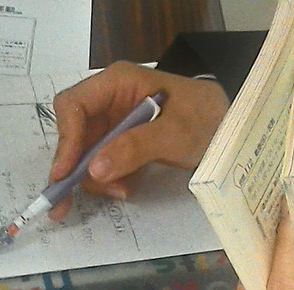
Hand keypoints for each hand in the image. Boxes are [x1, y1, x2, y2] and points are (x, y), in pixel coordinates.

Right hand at [48, 61, 229, 218]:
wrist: (229, 125)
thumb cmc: (206, 117)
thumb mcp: (174, 133)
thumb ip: (134, 148)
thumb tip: (95, 169)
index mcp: (117, 82)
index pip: (73, 106)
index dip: (66, 139)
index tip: (65, 173)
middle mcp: (108, 100)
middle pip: (74, 134)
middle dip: (74, 168)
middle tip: (64, 204)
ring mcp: (113, 122)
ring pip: (84, 154)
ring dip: (96, 178)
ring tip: (122, 191)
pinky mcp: (120, 142)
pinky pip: (101, 162)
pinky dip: (108, 179)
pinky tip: (126, 187)